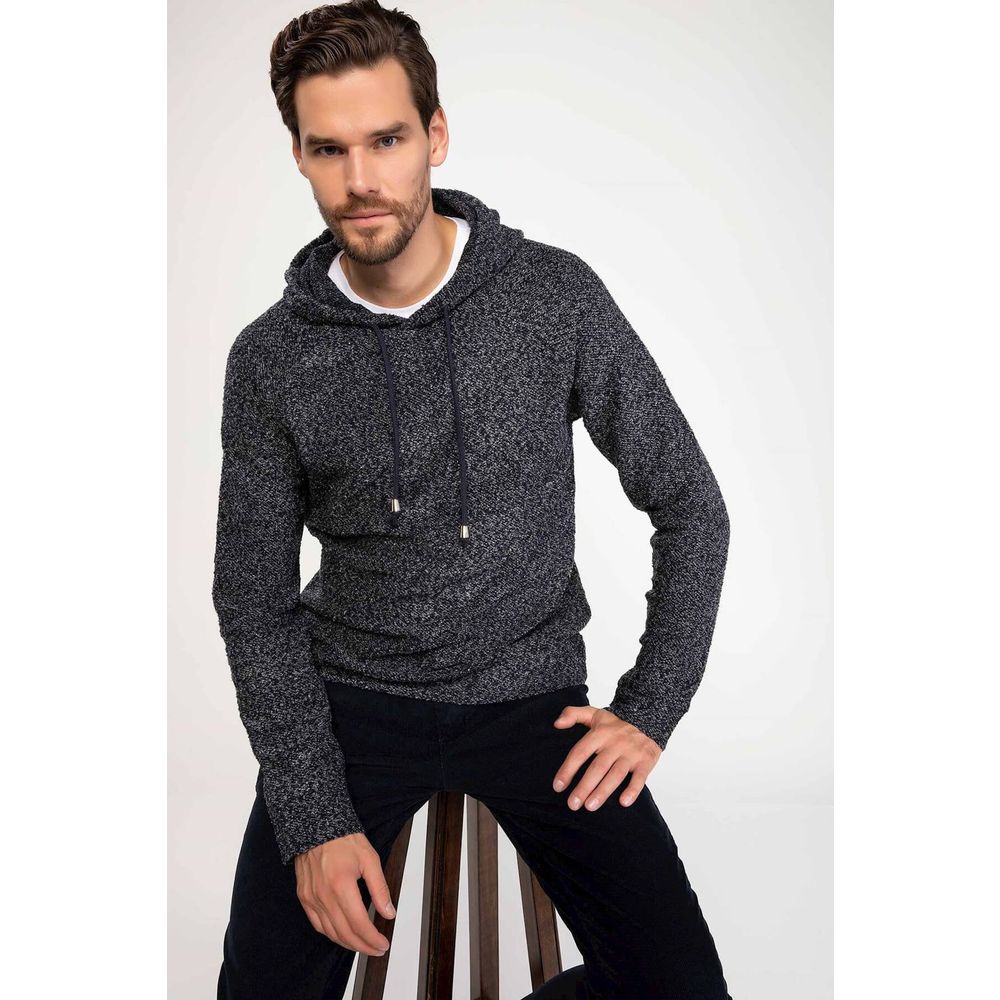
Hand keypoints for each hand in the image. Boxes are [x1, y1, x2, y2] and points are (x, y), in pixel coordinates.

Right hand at [293, 832, 396, 955]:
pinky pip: (317, 924)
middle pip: (344, 933)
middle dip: (363, 946)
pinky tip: (342, 935)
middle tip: (377, 949)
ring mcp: (311, 898)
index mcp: (341, 885)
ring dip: (348, 944)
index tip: (383, 943)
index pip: (359, 924)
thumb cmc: (343, 839)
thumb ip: (380, 888)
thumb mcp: (370, 859)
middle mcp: (323, 895)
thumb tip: (389, 912)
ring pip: (330, 933)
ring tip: (363, 945)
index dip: (373, 939)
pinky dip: (331, 934)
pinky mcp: (304, 897)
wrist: (316, 826)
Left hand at [551, 706, 661, 811]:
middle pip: (597, 767)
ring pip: (616, 774)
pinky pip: (640, 777)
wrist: (648, 720)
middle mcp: (615, 743)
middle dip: (584, 787)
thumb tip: (556, 723)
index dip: (568, 769)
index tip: (558, 786)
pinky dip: (633, 790)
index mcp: (600, 733)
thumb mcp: (593, 713)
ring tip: (590, 806)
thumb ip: (572, 714)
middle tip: (573, 804)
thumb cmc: (615, 724)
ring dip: (603, 791)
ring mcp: (631, 752)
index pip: (580, 752)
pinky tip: (624, 802)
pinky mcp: (646, 761)